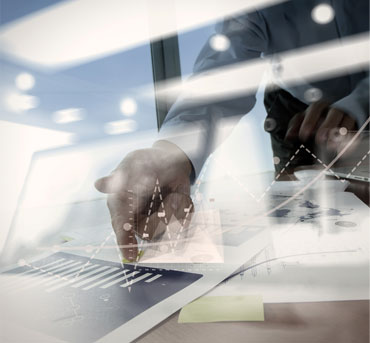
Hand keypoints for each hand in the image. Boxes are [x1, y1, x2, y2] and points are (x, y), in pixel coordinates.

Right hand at [94, 141, 193, 261]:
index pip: (120, 225)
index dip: (124, 240)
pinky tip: (180, 196)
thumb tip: (99, 184)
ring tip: (174, 194)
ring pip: (167, 230)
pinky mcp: (172, 221)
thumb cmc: (145, 163)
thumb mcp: (133, 165)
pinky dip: (185, 209)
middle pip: (148, 232)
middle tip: (169, 197)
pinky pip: (182, 224)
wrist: (169, 160)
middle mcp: (136, 218)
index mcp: (120, 205)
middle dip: (162, 219)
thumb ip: (118, 178)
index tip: (131, 255)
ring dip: (175, 210)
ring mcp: (155, 222)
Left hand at [285, 101, 356, 150]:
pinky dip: (350, 141)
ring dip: (340, 134)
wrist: (338, 114)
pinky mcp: (356, 125)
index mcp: (320, 106)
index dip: (309, 121)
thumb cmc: (317, 118)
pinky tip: (342, 150)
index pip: (315, 109)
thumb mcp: (304, 119)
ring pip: (347, 121)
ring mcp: (347, 116)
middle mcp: (335, 109)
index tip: (303, 135)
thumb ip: (296, 126)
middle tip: (320, 139)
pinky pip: (355, 132)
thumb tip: (288, 136)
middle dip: (327, 126)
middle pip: (334, 113)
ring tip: (331, 146)